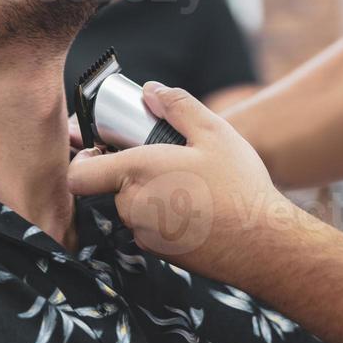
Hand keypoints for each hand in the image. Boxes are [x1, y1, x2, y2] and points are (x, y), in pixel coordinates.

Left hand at [67, 82, 299, 280]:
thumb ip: (178, 105)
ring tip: (188, 182)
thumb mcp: (214, 132)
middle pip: (110, 184)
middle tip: (166, 158)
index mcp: (137, 173)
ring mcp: (144, 234)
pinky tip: (196, 206)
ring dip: (150, 192)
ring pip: (132, 205)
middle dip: (130, 170)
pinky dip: (163, 214)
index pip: (80, 173)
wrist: (262, 245)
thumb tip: (151, 91)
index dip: (84, 158)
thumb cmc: (239, 188)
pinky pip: (148, 226)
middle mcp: (133, 207)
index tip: (103, 147)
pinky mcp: (159, 252)